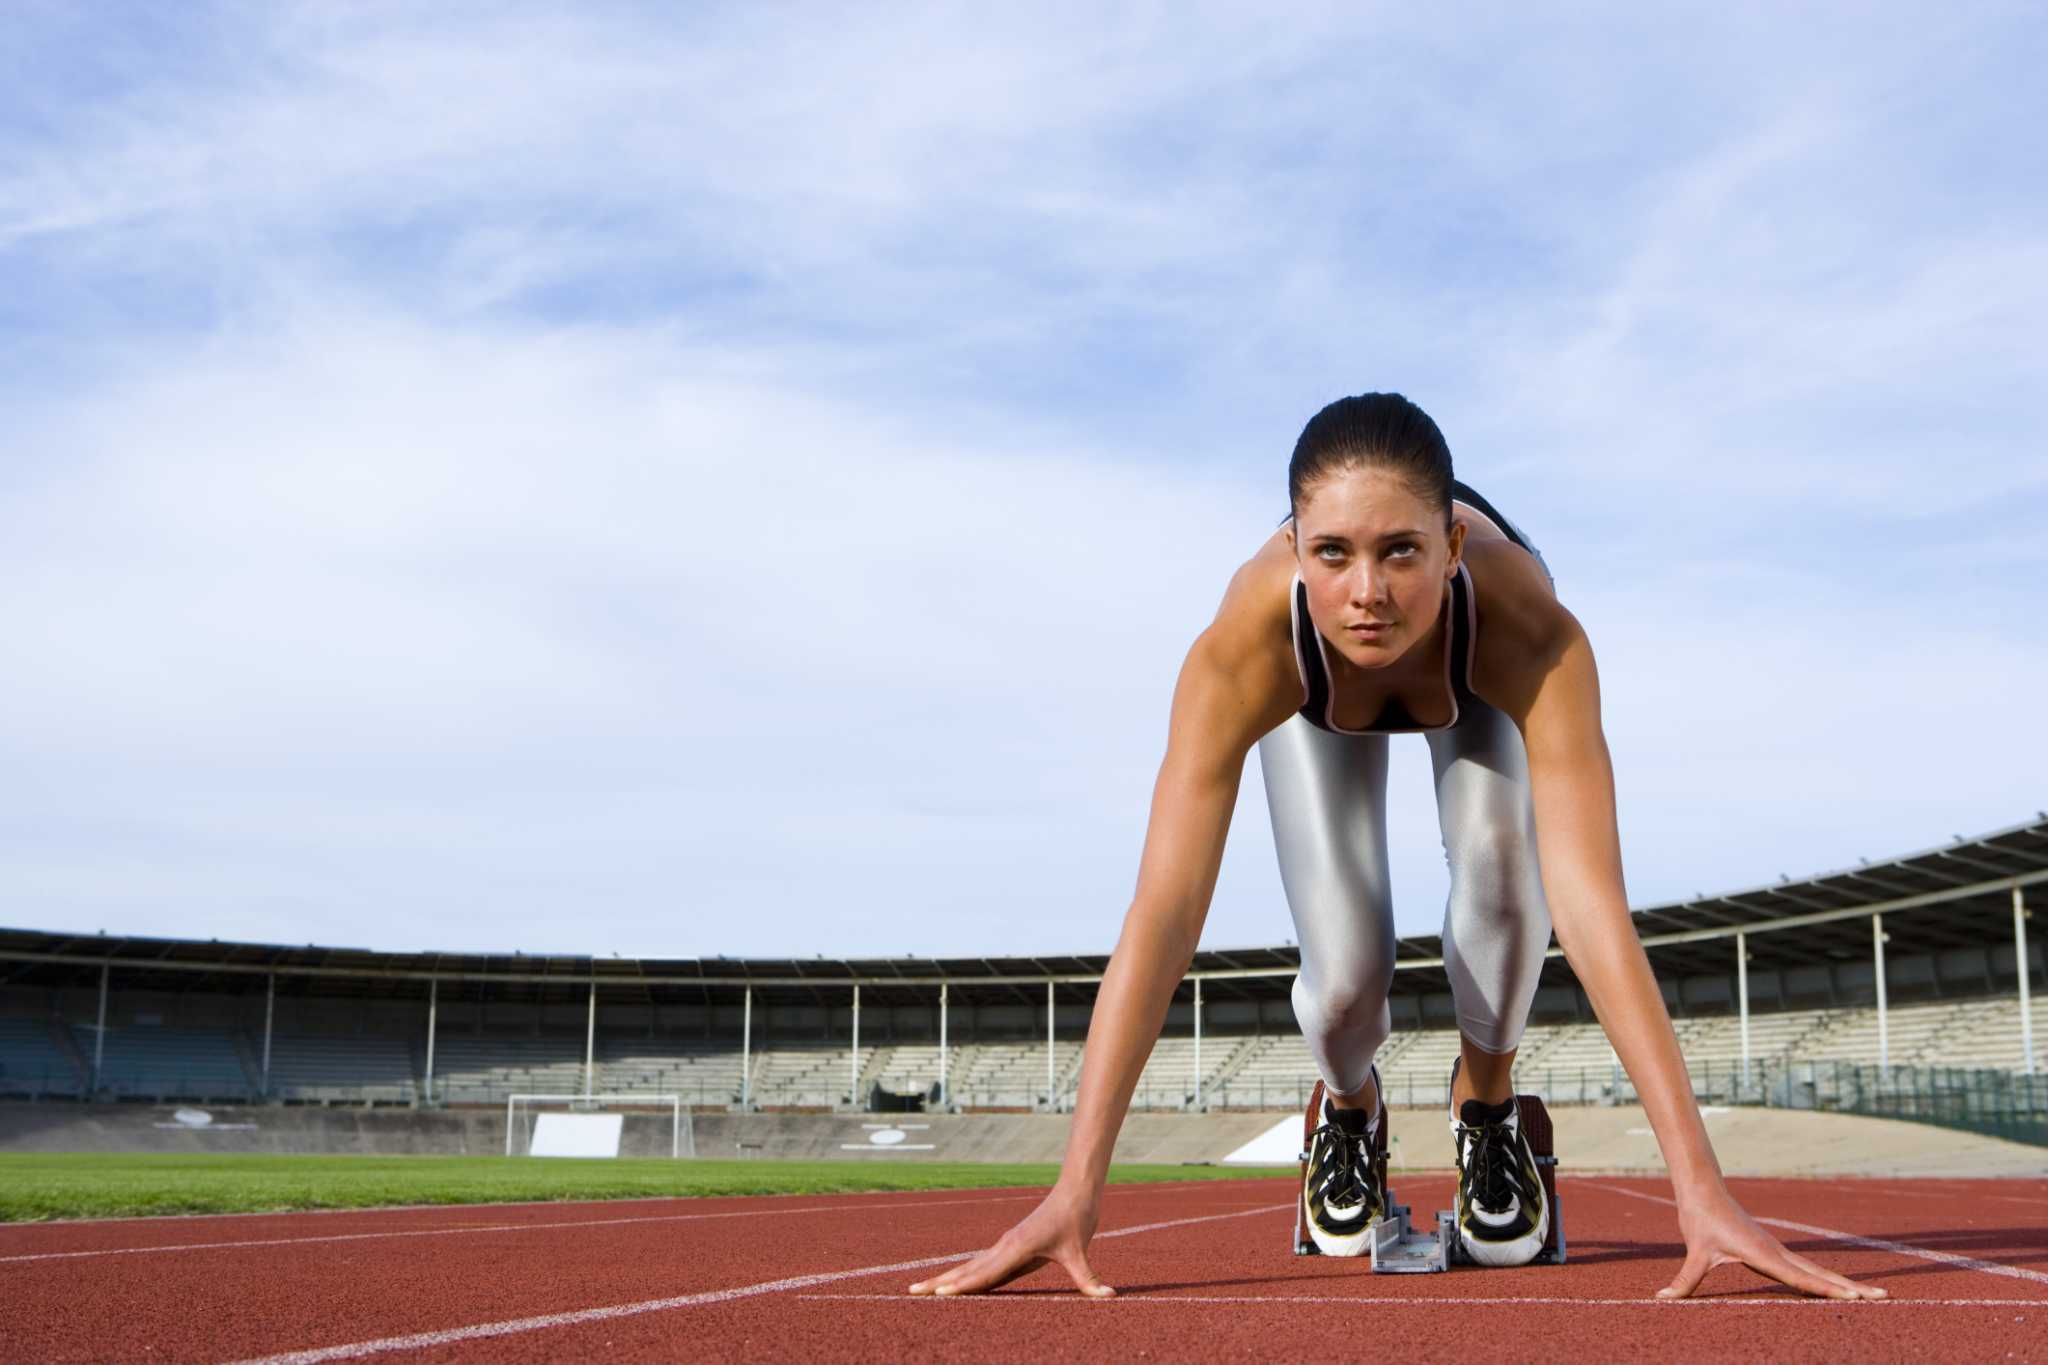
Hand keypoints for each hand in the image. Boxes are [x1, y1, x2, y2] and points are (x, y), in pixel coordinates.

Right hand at [907, 1185, 1112, 1297]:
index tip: (937, 1296)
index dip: (961, 1287)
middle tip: (911, 1293)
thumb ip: (1090, 1279)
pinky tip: (956, 1282)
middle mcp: (1004, 1246)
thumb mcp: (1082, 1251)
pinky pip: (982, 1264)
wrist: (1075, 1189)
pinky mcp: (1011, 1245)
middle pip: (965, 1269)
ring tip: (924, 1290)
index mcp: (1016, 1249)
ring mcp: (1005, 1245)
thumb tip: (1109, 1297)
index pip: (983, 1274)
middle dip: (939, 1283)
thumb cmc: (1077, 1218)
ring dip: (946, 1278)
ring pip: (969, 1266)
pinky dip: (964, 1274)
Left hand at [1659, 1187, 1886, 1300]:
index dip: (1827, 1290)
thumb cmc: (1700, 1218)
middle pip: (1821, 1274)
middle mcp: (1777, 1253)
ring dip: (1842, 1283)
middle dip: (1851, 1288)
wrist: (1702, 1189)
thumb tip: (1662, 1298)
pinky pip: (1804, 1267)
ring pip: (1816, 1270)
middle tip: (1885, 1298)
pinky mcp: (1772, 1250)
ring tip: (1871, 1295)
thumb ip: (1684, 1281)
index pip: (1802, 1278)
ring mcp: (1777, 1251)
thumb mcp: (1695, 1252)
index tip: (1855, 1298)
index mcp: (1764, 1255)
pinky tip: (1834, 1287)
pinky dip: (1824, 1278)